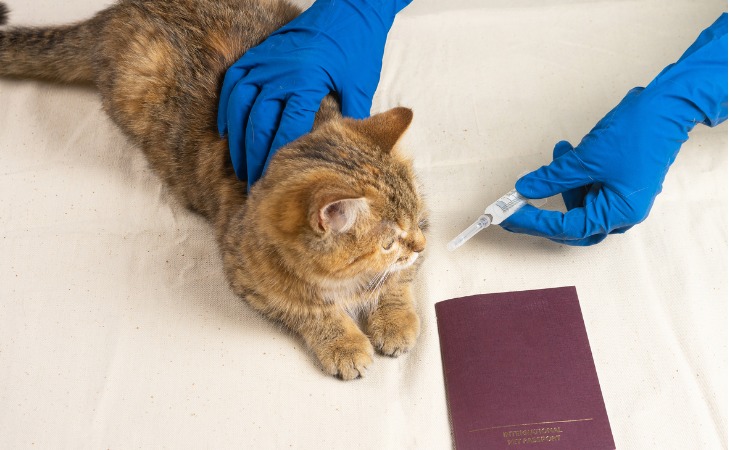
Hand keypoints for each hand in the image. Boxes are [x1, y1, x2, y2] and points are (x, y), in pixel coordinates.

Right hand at [217, 0, 409, 187]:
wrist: (350, 6)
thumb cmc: (358, 47)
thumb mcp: (361, 86)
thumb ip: (352, 121)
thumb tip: (348, 155)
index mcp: (306, 81)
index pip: (287, 129)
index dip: (280, 158)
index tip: (279, 181)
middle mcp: (279, 71)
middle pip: (258, 123)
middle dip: (255, 157)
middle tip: (256, 184)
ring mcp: (265, 61)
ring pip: (240, 106)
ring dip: (238, 140)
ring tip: (240, 167)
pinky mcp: (260, 54)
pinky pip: (233, 84)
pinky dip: (227, 109)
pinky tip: (226, 132)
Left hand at [501, 14, 727, 245]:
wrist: (668, 106)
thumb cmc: (637, 134)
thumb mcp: (586, 159)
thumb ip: (553, 177)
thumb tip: (525, 188)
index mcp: (619, 213)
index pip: (569, 227)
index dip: (536, 222)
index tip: (510, 216)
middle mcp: (623, 212)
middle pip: (575, 224)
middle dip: (546, 212)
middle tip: (518, 204)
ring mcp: (623, 198)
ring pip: (581, 203)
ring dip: (562, 183)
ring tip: (558, 152)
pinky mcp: (620, 183)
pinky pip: (589, 187)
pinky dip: (574, 175)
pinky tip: (567, 151)